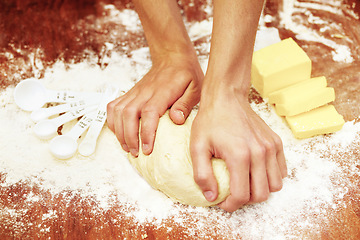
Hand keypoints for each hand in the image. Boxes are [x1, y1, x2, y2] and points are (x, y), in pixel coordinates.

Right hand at [107, 52, 203, 156]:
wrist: (172, 56)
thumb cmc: (186, 73)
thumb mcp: (195, 88)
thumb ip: (186, 104)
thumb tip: (177, 120)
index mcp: (163, 92)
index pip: (149, 113)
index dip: (146, 133)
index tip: (147, 149)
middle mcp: (145, 92)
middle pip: (129, 114)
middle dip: (129, 137)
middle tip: (136, 152)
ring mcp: (136, 92)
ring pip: (118, 111)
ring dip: (119, 131)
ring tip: (127, 147)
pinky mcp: (130, 93)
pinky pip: (114, 106)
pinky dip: (112, 120)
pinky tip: (118, 132)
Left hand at [190, 86, 287, 211]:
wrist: (226, 97)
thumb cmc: (210, 121)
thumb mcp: (197, 147)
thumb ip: (202, 175)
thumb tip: (212, 197)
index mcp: (239, 156)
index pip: (241, 196)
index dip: (230, 205)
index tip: (222, 202)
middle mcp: (260, 153)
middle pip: (261, 195)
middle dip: (245, 200)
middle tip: (232, 193)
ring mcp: (271, 147)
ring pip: (275, 185)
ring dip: (260, 190)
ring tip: (245, 183)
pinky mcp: (276, 143)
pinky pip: (281, 171)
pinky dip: (270, 177)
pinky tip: (255, 171)